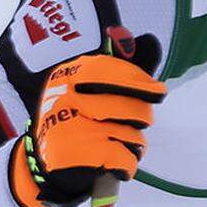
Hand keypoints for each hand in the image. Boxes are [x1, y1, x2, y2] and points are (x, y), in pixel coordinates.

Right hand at [9, 53, 165, 206]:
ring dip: (133, 143)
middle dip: (140, 116)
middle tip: (140, 122)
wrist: (48, 167)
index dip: (140, 81)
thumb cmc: (82, 122)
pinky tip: (117, 166)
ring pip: (131, 133)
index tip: (157, 92)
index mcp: (68, 75)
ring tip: (118, 145)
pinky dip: (127, 165)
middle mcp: (66, 96)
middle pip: (130, 104)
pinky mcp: (78, 155)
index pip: (112, 70)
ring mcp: (71, 126)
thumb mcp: (96, 90)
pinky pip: (125, 157)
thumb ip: (125, 68)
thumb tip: (150, 39)